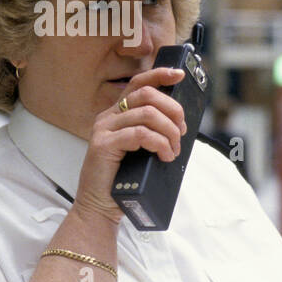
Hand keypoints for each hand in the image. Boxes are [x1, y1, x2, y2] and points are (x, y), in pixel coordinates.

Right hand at [73, 65, 186, 224]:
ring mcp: (103, 129)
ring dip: (168, 132)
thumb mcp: (140, 150)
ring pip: (146, 114)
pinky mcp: (103, 144)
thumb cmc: (123, 180)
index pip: (138, 84)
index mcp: (116, 114)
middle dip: (172, 110)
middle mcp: (107, 117)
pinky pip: (140, 134)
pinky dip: (159, 144)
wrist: (100, 206)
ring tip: (172, 151)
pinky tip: (164, 156)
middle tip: (180, 132)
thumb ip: (152, 131)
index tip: (179, 75)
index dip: (159, 75)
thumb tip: (179, 123)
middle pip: (147, 95)